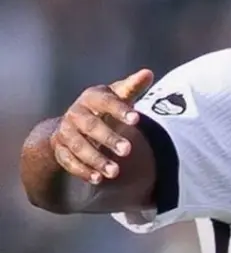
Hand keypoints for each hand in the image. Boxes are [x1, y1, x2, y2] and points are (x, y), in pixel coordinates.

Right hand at [51, 69, 153, 184]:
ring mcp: (66, 132)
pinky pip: (68, 161)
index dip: (120, 110)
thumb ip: (133, 87)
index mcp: (91, 97)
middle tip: (128, 150)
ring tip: (115, 172)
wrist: (74, 121)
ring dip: (96, 159)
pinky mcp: (60, 149)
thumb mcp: (118, 95)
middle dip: (109, 138)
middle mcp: (75, 113)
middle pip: (91, 126)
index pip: (106, 101)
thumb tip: (148, 73)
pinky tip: (98, 179)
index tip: (138, 119)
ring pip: (78, 146)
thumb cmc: (105, 106)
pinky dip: (82, 171)